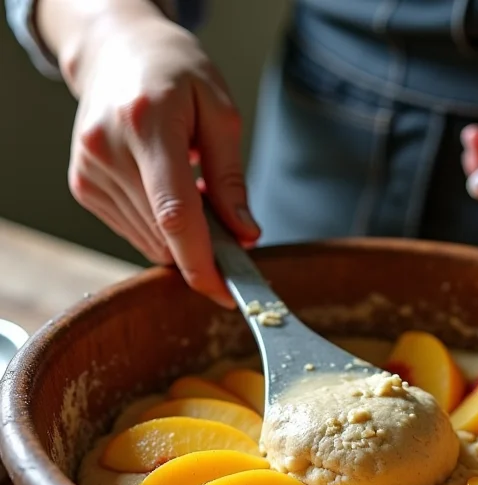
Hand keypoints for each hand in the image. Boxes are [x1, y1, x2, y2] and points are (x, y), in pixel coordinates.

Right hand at [62, 10, 259, 305]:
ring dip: (182, 238)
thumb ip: (231, 179)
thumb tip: (246, 235)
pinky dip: (160, 229)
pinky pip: (134, 232)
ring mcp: (89, 172)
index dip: (202, 263)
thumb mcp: (220, 113)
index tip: (226, 292)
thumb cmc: (175, 74)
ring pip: (150, 241)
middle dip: (204, 249)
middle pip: (163, 235)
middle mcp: (108, 151)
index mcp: (147, 125)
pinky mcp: (83, 186)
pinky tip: (166, 193)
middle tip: (231, 229)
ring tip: (193, 192)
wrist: (117, 52)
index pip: (175, 215)